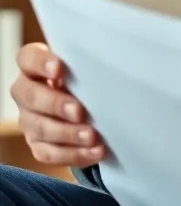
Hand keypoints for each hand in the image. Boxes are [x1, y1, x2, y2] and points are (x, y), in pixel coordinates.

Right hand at [9, 43, 106, 166]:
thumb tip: (127, 51)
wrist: (92, 106)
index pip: (27, 58)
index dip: (40, 62)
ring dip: (66, 134)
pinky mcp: (39, 143)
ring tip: (93, 136)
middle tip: (79, 111)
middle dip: (54, 104)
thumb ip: (96, 61)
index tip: (60, 67)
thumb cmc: (93, 79)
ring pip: (38, 127)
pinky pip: (49, 153)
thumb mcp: (92, 66)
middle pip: (28, 95)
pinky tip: (95, 152)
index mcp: (36, 66)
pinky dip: (73, 154)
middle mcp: (27, 91)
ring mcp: (30, 119)